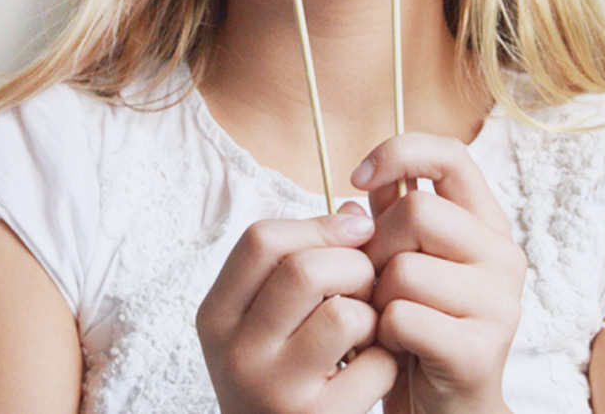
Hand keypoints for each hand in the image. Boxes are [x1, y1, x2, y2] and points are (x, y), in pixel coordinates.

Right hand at [196, 211, 397, 413]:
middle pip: (305, 270)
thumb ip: (306, 255)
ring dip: (370, 312)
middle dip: (353, 264)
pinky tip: (372, 367)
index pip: (261, 239)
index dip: (317, 225)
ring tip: (366, 327)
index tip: (353, 232)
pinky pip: (376, 364)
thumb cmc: (280, 369)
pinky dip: (387, 358)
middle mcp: (236, 353)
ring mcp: (274, 391)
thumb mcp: (268, 315)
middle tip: (365, 284)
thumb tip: (357, 214)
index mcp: (217, 315)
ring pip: (343, 315)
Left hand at [351, 134, 525, 413]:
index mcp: (486, 223)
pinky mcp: (480, 351)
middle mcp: (503, 255)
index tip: (358, 176)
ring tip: (388, 317)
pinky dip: (384, 332)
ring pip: (404, 268)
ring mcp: (499, 304)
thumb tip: (356, 192)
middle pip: (417, 211)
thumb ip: (386, 216)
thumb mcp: (402, 259)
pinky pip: (403, 317)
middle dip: (377, 245)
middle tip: (375, 280)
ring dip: (378, 295)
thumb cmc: (417, 325)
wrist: (443, 409)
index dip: (400, 152)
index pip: (451, 155)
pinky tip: (396, 345)